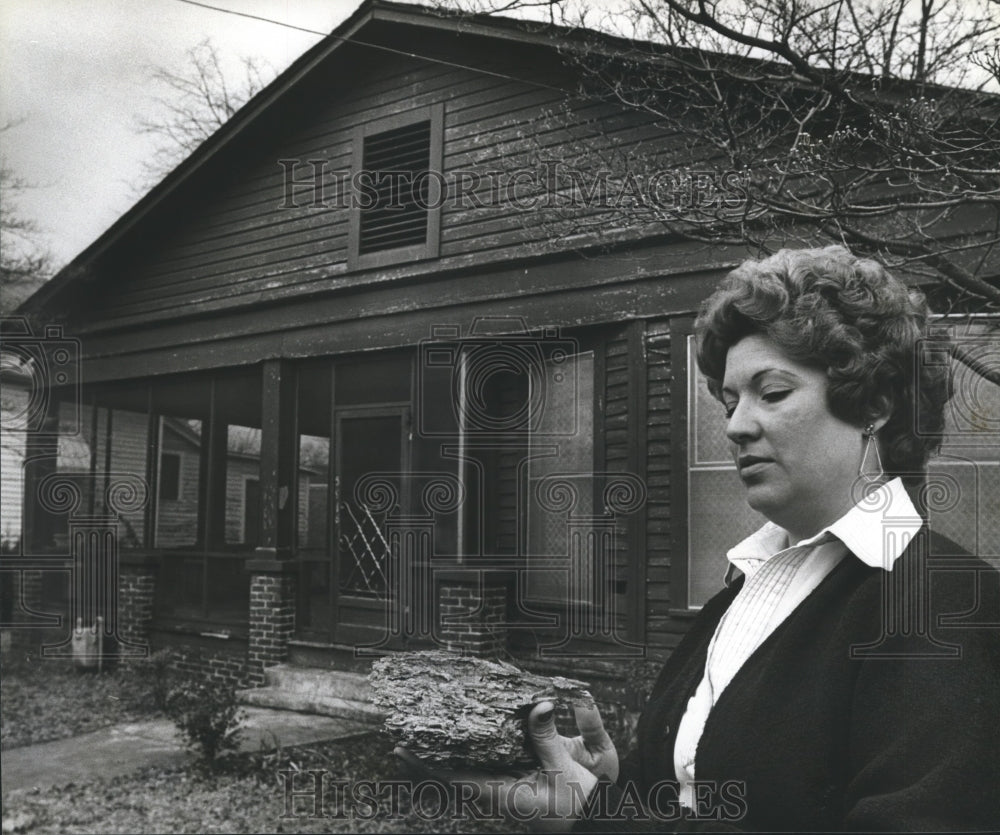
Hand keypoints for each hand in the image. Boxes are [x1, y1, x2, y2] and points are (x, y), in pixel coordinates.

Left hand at [394, 700, 617, 831]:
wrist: (597, 822)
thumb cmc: (578, 805)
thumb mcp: (564, 771)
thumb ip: (548, 739)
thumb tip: (539, 705)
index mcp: (502, 794)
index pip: (454, 779)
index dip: (425, 765)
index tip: (400, 751)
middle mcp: (498, 790)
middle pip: (456, 769)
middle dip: (433, 750)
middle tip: (409, 729)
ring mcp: (506, 785)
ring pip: (472, 763)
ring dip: (453, 746)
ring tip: (432, 723)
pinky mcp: (518, 779)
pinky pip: (490, 760)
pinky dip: (477, 746)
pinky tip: (474, 729)